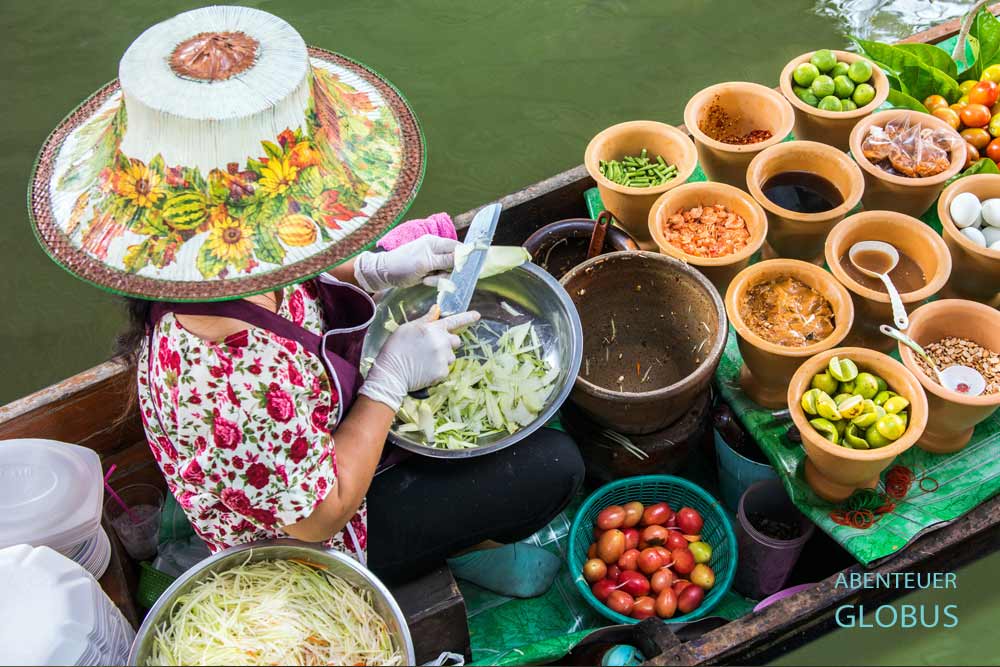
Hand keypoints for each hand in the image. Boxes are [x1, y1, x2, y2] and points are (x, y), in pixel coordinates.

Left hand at [353, 236, 458, 291]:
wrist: (385, 274)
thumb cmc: (403, 265)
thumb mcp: (426, 262)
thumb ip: (446, 259)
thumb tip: (464, 256)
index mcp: (435, 242)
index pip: (457, 246)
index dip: (464, 256)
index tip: (469, 268)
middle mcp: (436, 250)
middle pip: (454, 260)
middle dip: (450, 271)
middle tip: (439, 276)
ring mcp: (432, 261)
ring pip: (447, 271)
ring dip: (441, 278)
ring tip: (427, 280)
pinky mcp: (429, 271)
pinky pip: (440, 276)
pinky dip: (435, 281)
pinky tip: (425, 281)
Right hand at [359, 306, 479, 410]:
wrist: (391, 373)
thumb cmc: (396, 348)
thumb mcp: (407, 328)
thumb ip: (425, 320)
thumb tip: (436, 310)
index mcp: (433, 329)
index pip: (455, 321)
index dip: (467, 317)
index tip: (477, 315)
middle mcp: (442, 342)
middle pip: (456, 341)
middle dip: (448, 343)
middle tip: (434, 347)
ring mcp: (443, 358)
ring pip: (451, 356)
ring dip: (443, 357)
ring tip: (425, 360)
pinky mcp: (442, 372)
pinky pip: (445, 369)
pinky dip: (437, 369)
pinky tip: (424, 369)